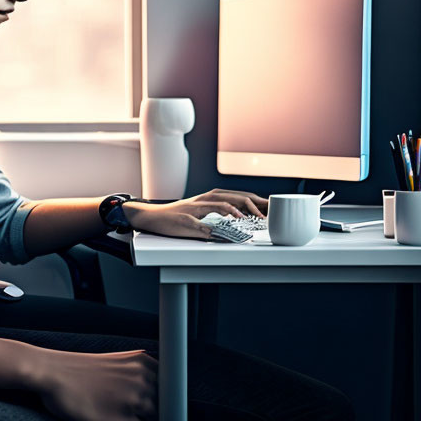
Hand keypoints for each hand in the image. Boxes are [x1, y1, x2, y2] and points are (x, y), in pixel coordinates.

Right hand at [33, 348, 157, 420]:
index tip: (165, 402)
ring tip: (132, 419)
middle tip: (146, 414)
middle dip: (162, 409)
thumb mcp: (117, 361)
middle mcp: (144, 378)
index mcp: (143, 361)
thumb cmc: (78, 370)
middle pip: (168, 402)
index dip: (169, 395)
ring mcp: (136, 400)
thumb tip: (157, 391)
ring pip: (158, 419)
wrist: (52, 374)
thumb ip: (138, 372)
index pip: (172, 383)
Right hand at [123, 188, 268, 239]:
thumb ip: (215, 217)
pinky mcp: (187, 216)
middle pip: (234, 196)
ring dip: (238, 209)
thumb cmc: (175, 218)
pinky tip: (228, 223)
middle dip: (253, 203)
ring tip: (251, 217)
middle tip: (267, 213)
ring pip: (222, 202)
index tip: (268, 208)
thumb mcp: (199, 216)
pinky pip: (205, 216)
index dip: (254, 201)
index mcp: (210, 198)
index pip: (237, 196)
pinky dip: (220, 217)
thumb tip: (235, 224)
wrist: (151, 217)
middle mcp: (205, 198)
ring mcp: (196, 206)